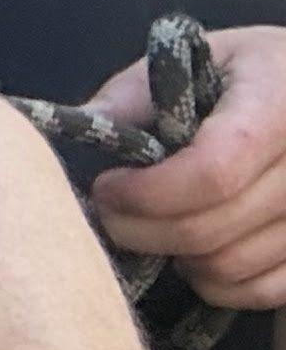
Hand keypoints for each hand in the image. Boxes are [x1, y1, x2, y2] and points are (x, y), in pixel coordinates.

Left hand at [86, 22, 285, 307]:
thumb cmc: (249, 72)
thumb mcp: (198, 58)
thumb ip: (138, 94)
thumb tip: (84, 125)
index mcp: (279, 105)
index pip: (212, 172)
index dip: (147, 192)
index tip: (106, 187)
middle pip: (212, 229)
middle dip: (140, 229)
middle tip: (110, 212)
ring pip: (231, 267)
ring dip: (175, 256)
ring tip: (154, 224)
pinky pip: (264, 291)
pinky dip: (217, 283)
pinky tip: (195, 251)